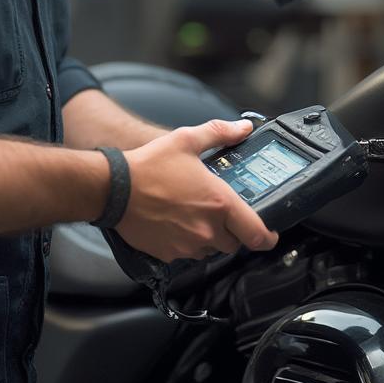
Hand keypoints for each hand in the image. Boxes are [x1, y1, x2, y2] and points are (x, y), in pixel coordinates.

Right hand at [116, 118, 279, 262]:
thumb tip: (243, 128)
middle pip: (234, 242)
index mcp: (218, 202)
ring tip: (194, 213)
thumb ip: (220, 133)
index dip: (267, 236)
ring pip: (211, 249)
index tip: (269, 233)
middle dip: (232, 230)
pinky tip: (175, 222)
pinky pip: (187, 254)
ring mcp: (188, 245)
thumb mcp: (187, 140)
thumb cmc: (149, 166)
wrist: (114, 189)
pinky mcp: (169, 254)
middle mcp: (207, 228)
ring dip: (209, 236)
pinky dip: (187, 242)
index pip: (257, 233)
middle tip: (221, 213)